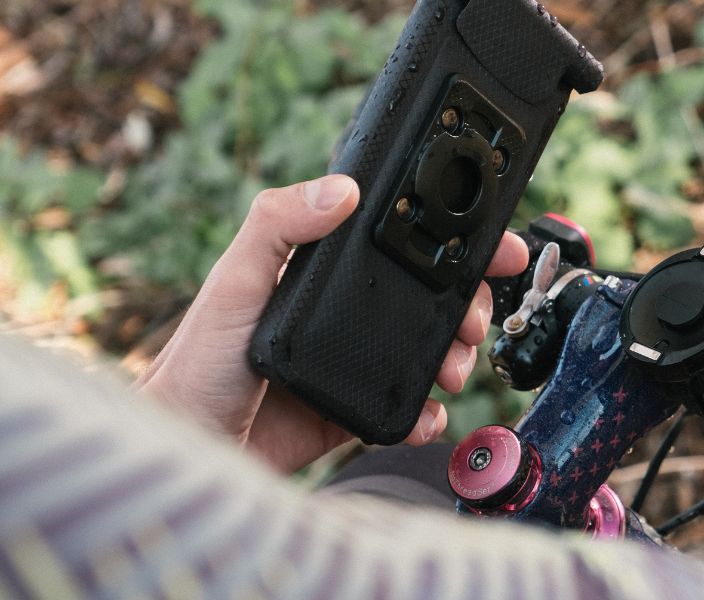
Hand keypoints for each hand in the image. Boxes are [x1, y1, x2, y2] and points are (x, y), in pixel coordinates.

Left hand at [137, 175, 528, 471]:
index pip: (399, 244)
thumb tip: (341, 188)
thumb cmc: (194, 362)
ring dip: (456, 358)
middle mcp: (345, 313)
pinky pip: (408, 408)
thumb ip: (277, 225)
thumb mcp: (235, 280)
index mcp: (321, 273)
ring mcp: (353, 362)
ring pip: (430, 352)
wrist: (191, 448)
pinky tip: (426, 413)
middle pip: (430, 297)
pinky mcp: (354, 411)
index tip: (493, 245)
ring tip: (453, 370)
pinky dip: (428, 413)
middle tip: (473, 319)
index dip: (453, 240)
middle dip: (467, 306)